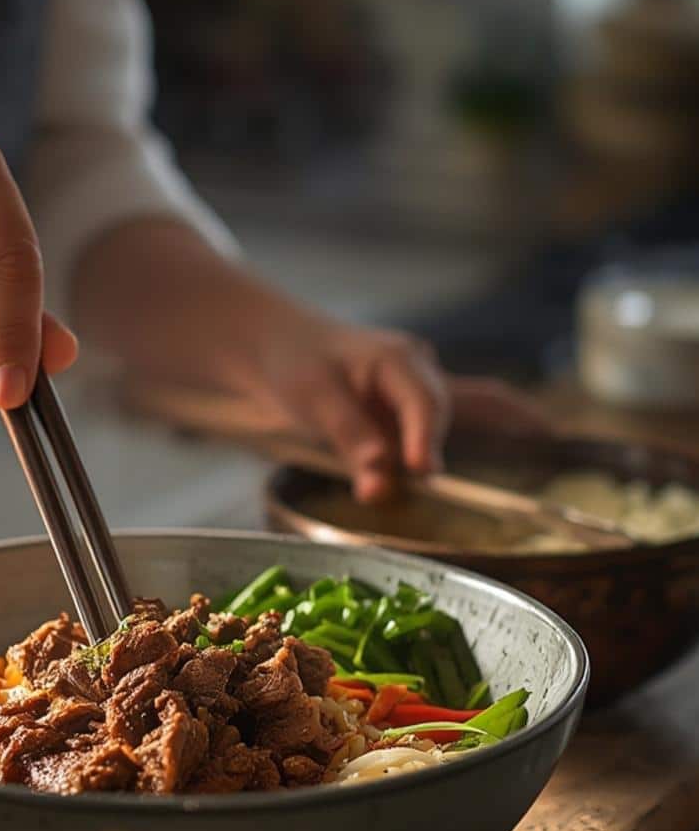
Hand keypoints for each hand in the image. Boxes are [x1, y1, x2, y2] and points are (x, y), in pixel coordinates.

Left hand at [240, 309, 547, 501]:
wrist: (280, 342)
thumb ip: (350, 441)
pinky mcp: (416, 403)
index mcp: (396, 358)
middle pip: (446, 410)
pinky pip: (467, 410)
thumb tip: (380, 488)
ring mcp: (423, 384)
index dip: (424, 437)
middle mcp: (420, 368)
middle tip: (432, 480)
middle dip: (443, 444)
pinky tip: (539, 430)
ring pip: (471, 403)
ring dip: (504, 423)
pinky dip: (500, 419)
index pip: (422, 401)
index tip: (421, 470)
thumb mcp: (313, 400)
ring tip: (550, 440)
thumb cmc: (294, 364)